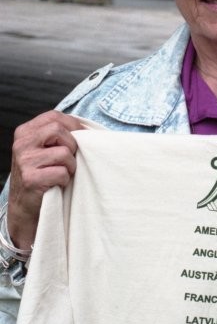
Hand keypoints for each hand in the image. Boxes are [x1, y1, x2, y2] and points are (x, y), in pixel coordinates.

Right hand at [7, 111, 83, 249]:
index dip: (73, 125)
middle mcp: (21, 144)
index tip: (81, 136)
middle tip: (70, 158)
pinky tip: (58, 183)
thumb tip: (88, 128)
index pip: (54, 116)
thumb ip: (58, 135)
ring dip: (70, 165)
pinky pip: (62, 172)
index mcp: (25, 132)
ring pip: (63, 152)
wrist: (25, 207)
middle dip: (72, 145)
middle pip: (58, 130)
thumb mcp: (43, 149)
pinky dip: (65, 179)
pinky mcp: (31, 179)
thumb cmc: (42, 175)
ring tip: (64, 172)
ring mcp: (24, 161)